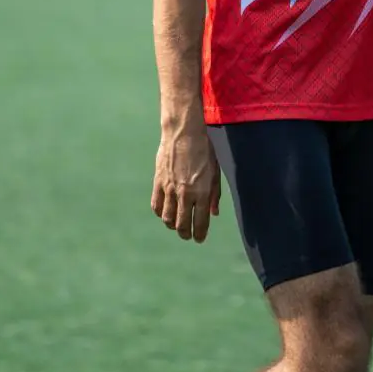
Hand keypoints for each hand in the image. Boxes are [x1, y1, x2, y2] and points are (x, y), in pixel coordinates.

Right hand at [151, 124, 220, 242]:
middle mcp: (185, 193)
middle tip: (187, 235)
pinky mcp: (158, 182)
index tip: (199, 239)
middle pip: (182, 224)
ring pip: (167, 218)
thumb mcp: (215, 171)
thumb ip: (214, 194)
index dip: (200, 234)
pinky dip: (160, 213)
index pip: (200, 222)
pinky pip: (157, 205)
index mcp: (201, 192)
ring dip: (172, 225)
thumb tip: (214, 213)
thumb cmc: (204, 150)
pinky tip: (165, 212)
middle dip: (185, 233)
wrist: (183, 132)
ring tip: (176, 225)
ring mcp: (169, 188)